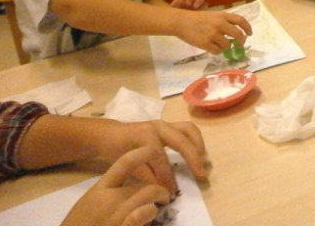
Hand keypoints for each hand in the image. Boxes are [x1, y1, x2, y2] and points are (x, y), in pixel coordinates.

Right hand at [61, 147, 169, 225]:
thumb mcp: (90, 205)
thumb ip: (108, 195)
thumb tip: (130, 191)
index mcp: (99, 190)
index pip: (124, 163)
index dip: (141, 154)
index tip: (152, 150)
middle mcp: (108, 199)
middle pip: (142, 182)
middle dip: (157, 186)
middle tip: (164, 193)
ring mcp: (114, 214)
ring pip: (147, 193)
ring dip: (160, 195)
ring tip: (163, 201)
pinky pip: (141, 214)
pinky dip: (150, 211)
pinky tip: (152, 212)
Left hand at [92, 120, 208, 192]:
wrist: (111, 134)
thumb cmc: (117, 150)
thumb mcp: (127, 164)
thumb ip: (145, 175)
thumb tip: (163, 188)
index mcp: (145, 135)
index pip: (160, 156)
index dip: (166, 175)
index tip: (170, 191)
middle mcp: (158, 127)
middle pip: (181, 140)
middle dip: (193, 158)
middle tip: (201, 175)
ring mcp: (166, 124)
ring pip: (189, 130)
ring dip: (199, 146)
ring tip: (202, 163)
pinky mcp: (170, 126)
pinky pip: (188, 130)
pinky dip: (196, 141)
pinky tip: (198, 155)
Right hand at [171, 9, 251, 54]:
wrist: (181, 21)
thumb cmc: (197, 19)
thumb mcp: (213, 15)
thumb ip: (225, 22)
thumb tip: (238, 33)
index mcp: (222, 15)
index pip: (241, 21)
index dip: (247, 28)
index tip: (249, 34)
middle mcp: (220, 24)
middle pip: (238, 35)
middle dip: (241, 42)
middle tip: (240, 45)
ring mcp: (213, 34)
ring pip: (228, 45)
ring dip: (225, 47)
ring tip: (218, 44)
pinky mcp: (206, 43)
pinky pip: (217, 51)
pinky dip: (216, 51)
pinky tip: (211, 47)